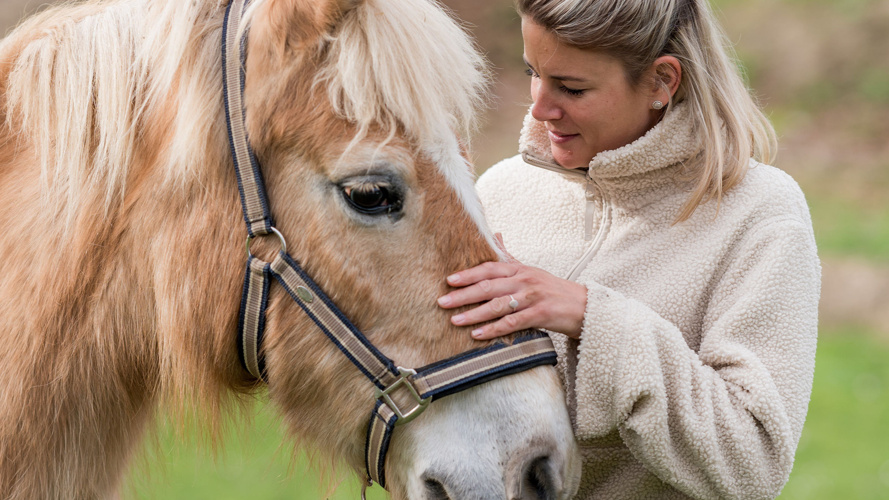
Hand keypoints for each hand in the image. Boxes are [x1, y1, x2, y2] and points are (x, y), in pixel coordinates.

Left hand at [437, 250, 586, 339]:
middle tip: (442, 301)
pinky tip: (477, 334)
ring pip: (498, 305)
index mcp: (520, 269)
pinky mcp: (540, 315)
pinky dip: (493, 329)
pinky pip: (512, 323)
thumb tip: (496, 234)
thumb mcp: (531, 270)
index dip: (468, 274)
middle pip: (489, 286)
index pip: (489, 268)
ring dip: (474, 314)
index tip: (449, 280)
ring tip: (454, 320)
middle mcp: (525, 280)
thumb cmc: (553, 289)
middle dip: (463, 294)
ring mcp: (533, 298)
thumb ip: (510, 256)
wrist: (584, 306)